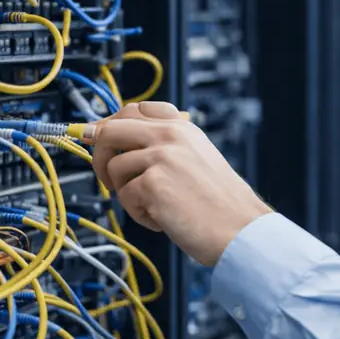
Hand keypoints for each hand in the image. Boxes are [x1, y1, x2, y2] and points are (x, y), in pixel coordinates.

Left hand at [87, 101, 271, 266]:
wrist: (241, 229)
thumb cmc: (222, 203)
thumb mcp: (197, 159)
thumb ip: (164, 146)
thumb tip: (119, 143)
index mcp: (182, 127)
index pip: (134, 109)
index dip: (110, 124)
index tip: (100, 138)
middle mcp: (170, 136)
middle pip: (110, 130)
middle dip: (99, 155)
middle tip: (109, 178)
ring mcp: (161, 157)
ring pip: (113, 167)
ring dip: (125, 193)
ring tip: (153, 206)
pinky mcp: (152, 183)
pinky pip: (124, 197)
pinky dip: (139, 214)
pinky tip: (162, 219)